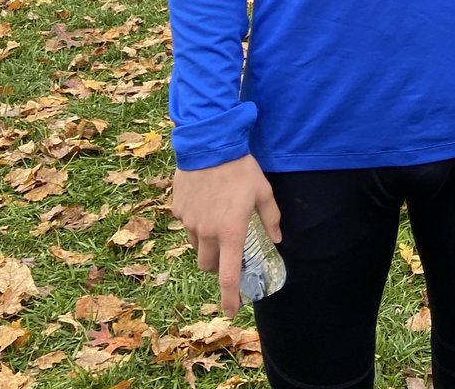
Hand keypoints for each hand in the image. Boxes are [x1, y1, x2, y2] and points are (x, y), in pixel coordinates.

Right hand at [171, 156, 279, 317]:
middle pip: (207, 265)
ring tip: (218, 219)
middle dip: (216, 265)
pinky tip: (206, 201)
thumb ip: (270, 218)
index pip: (228, 275)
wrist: (210, 144)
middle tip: (227, 252)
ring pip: (196, 245)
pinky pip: (187, 224)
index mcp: (230, 231)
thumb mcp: (263, 191)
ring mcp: (189, 222)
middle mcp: (207, 232)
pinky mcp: (178, 210)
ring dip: (206, 243)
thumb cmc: (241, 168)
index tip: (233, 310)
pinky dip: (197, 222)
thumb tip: (276, 238)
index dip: (230, 297)